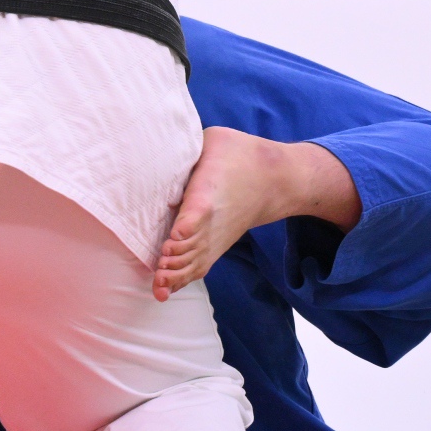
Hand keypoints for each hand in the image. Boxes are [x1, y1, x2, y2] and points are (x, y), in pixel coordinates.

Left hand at [155, 129, 357, 300]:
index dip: (186, 227)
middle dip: (176, 262)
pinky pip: (198, 266)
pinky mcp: (216, 245)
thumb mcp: (212, 140)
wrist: (274, 180)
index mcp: (209, 193)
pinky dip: (182, 279)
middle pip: (194, 246)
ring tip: (159, 288)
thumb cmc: (238, 154)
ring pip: (195, 262)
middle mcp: (213, 221)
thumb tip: (155, 149)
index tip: (172, 239)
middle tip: (158, 272)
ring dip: (177, 276)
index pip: (197, 213)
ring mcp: (215, 237)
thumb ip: (185, 148)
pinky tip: (165, 290)